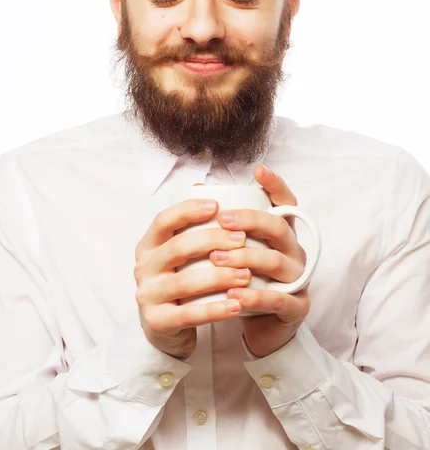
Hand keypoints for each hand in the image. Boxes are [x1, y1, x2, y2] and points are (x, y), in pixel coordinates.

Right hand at [134, 199, 248, 358]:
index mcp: (149, 245)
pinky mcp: (157, 322)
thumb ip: (190, 224)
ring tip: (247, 274)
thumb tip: (204, 186)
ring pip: (184, 282)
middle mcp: (143, 268)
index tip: (217, 206)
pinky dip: (215, 310)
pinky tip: (238, 305)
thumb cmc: (179, 280)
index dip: (188, 210)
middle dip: (212, 241)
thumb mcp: (179, 252)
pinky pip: (188, 315)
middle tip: (242, 239)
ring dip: (219, 277)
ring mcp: (147, 296)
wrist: (165, 328)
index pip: (163, 220)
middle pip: (177, 248)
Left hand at [211, 164, 310, 357]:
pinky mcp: (296, 308)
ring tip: (218, 259)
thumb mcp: (236, 250)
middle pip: (280, 228)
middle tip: (222, 219)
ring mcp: (298, 279)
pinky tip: (233, 294)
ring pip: (278, 262)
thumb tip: (197, 189)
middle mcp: (294, 252)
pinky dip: (255, 295)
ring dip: (246, 258)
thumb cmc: (246, 280)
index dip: (275, 185)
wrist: (260, 326)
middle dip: (251, 220)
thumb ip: (223, 223)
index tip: (258, 169)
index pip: (286, 203)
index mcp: (281, 234)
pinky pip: (278, 299)